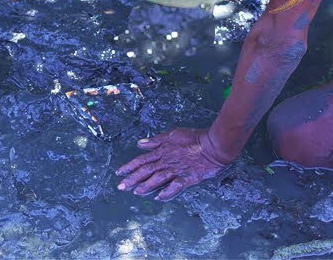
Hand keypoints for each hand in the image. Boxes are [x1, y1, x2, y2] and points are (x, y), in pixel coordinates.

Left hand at [115, 127, 231, 200]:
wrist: (214, 145)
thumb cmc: (194, 137)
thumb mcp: (172, 134)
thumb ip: (156, 140)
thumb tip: (140, 143)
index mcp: (162, 151)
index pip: (142, 160)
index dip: (129, 166)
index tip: (118, 172)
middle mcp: (167, 161)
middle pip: (146, 171)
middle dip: (132, 179)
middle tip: (120, 187)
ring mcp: (177, 170)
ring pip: (157, 179)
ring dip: (145, 186)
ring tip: (135, 192)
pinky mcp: (188, 178)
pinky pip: (175, 187)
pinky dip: (167, 192)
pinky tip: (159, 198)